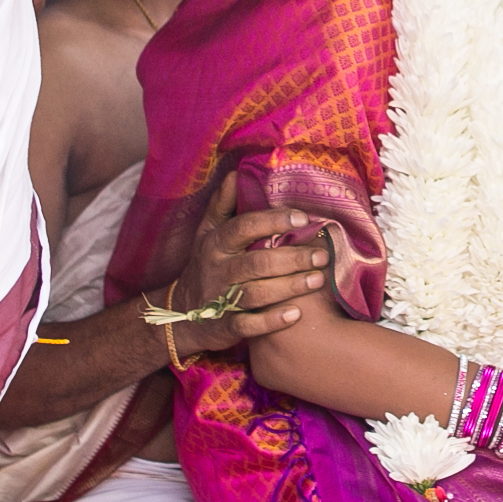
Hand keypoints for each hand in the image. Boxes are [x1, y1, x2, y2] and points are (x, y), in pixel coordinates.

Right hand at [167, 209, 331, 354]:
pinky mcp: (223, 327)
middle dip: (292, 259)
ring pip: (255, 293)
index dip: (273, 221)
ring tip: (318, 280)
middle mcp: (218, 270)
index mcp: (217, 244)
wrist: (180, 313)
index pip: (244, 227)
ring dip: (288, 287)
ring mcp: (219, 300)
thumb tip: (236, 174)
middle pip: (257, 262)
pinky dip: (271, 322)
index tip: (302, 218)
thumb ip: (223, 205)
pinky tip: (295, 315)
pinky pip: (247, 326)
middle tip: (322, 256)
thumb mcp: (208, 232)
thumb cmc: (205, 265)